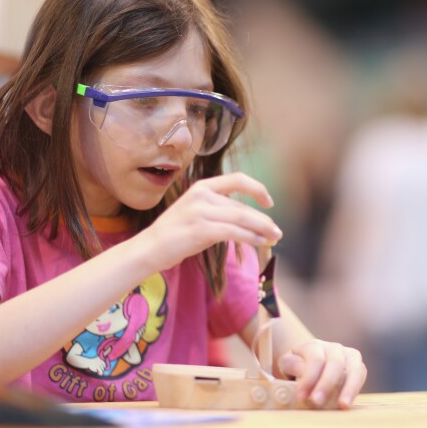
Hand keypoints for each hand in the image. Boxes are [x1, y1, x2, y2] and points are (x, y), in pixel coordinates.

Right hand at [140, 172, 282, 269]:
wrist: (149, 248)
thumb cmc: (176, 233)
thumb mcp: (197, 211)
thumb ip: (220, 209)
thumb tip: (252, 218)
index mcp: (202, 186)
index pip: (238, 179)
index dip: (258, 189)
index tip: (269, 202)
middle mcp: (202, 195)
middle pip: (243, 207)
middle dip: (264, 221)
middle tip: (277, 232)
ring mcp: (200, 211)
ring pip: (242, 218)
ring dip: (262, 229)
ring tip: (274, 238)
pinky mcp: (201, 229)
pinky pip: (234, 232)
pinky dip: (251, 237)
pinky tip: (260, 243)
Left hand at [277, 339, 366, 409]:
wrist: (309, 365)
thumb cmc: (296, 368)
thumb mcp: (288, 365)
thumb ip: (292, 366)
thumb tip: (302, 372)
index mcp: (313, 346)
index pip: (315, 359)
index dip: (309, 378)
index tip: (301, 397)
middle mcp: (333, 347)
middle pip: (335, 362)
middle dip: (327, 383)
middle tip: (318, 402)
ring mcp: (347, 355)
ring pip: (354, 367)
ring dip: (348, 387)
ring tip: (343, 405)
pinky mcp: (357, 365)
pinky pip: (361, 374)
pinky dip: (355, 388)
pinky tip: (347, 403)